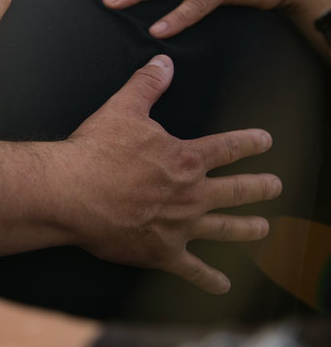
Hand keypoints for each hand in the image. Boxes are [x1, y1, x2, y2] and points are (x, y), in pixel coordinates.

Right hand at [46, 55, 279, 293]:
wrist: (71, 192)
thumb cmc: (96, 150)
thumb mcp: (122, 109)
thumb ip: (147, 85)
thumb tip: (164, 61)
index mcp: (186, 158)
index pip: (228, 148)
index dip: (250, 142)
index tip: (266, 141)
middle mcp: (192, 194)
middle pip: (238, 191)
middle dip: (260, 187)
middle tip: (275, 186)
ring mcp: (180, 227)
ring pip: (225, 229)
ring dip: (248, 228)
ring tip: (263, 228)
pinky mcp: (162, 252)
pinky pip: (192, 269)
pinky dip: (209, 279)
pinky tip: (223, 285)